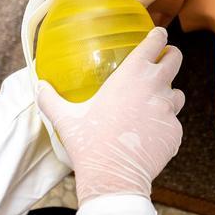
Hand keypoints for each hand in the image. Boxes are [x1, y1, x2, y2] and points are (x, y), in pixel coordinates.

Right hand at [36, 27, 184, 204]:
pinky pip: (173, 123)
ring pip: (177, 94)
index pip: (155, 42)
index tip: (157, 35)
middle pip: (175, 60)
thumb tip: (38, 85)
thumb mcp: (66, 118)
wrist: (114, 178)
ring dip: (168, 95)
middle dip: (171, 56)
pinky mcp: (175, 132)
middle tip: (164, 59)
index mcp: (132, 75)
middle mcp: (155, 87)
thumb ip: (50, 98)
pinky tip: (148, 136)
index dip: (157, 36)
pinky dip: (164, 126)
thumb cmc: (90, 144)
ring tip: (153, 105)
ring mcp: (168, 110)